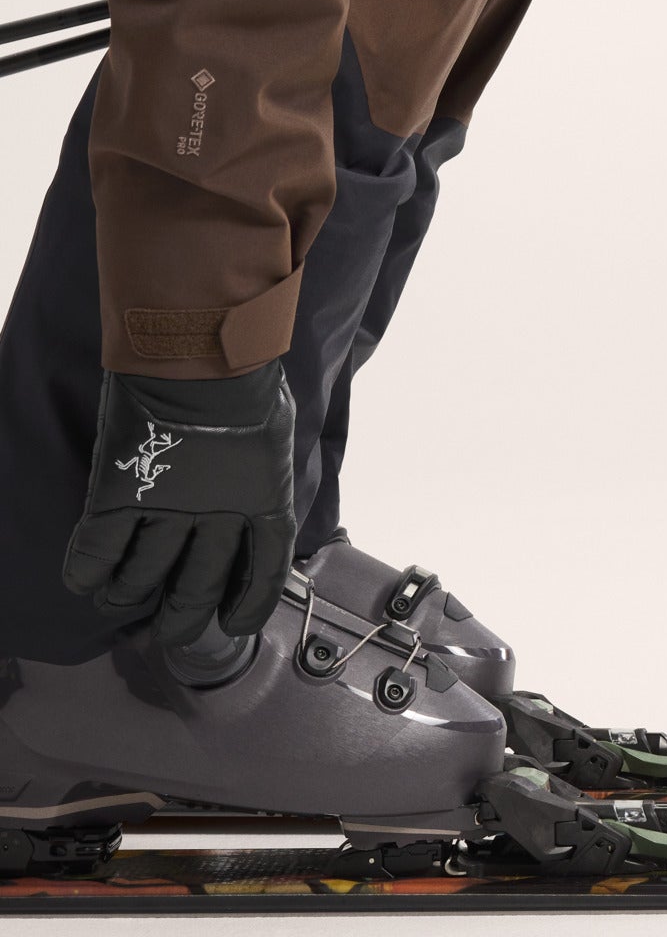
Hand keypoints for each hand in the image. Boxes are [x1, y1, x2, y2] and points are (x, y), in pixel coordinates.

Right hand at [63, 360, 295, 646]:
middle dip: (180, 622)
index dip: (247, 606)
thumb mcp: (270, 430)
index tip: (231, 624)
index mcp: (265, 500)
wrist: (201, 345)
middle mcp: (218, 516)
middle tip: (166, 630)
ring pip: (141, 582)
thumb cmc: (242, 375)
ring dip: (127, 599)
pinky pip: (96, 554)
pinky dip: (87, 573)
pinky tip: (86, 577)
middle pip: (196, 592)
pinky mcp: (119, 494)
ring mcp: (166, 508)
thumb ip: (259, 473)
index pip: (263, 572)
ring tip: (119, 600)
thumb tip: (250, 496)